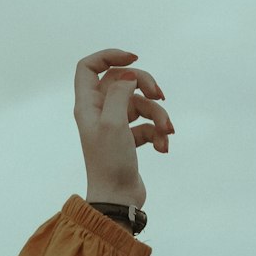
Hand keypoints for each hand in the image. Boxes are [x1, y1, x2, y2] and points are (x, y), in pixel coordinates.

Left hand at [73, 47, 173, 212]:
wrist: (116, 199)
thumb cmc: (110, 163)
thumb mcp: (114, 122)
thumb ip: (120, 93)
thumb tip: (128, 76)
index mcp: (87, 105)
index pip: (89, 67)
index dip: (109, 56)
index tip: (134, 58)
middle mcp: (99, 112)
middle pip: (123, 80)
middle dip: (146, 84)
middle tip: (159, 94)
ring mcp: (114, 125)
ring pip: (141, 104)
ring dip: (158, 115)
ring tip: (167, 131)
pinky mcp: (128, 140)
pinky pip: (147, 126)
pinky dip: (158, 134)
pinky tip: (162, 148)